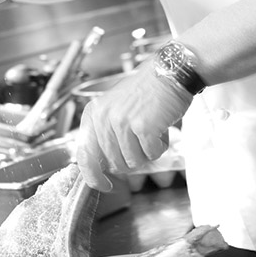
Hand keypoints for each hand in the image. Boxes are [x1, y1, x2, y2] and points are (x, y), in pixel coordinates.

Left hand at [75, 63, 192, 190]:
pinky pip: (151, 154)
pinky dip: (160, 146)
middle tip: (142, 139)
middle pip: (115, 163)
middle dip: (132, 157)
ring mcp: (122, 122)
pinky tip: (161, 128)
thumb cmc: (148, 91)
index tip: (104, 185)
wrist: (170, 71)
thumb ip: (107, 134)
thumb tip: (107, 166)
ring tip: (152, 129)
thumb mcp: (116, 108)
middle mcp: (104, 118)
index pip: (85, 155)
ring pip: (134, 162)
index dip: (94, 176)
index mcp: (94, 114)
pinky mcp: (142, 127)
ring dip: (147, 151)